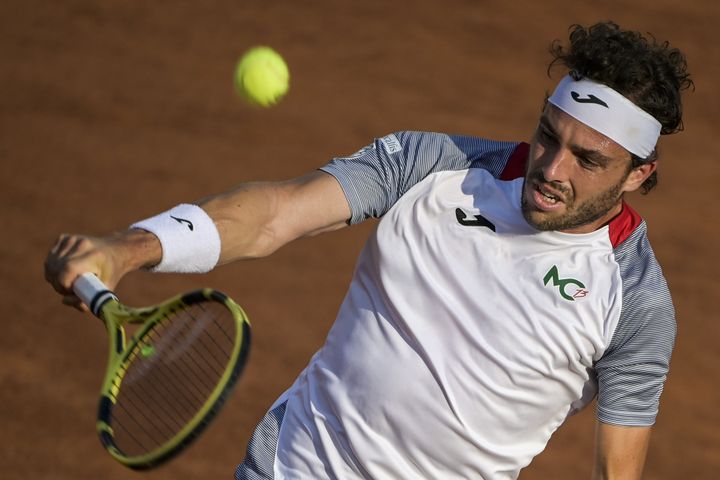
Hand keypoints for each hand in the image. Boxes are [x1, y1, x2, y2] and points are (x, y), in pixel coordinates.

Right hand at [44, 230, 160, 310]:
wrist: (117, 250)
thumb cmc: (111, 273)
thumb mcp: (105, 290)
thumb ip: (86, 302)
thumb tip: (64, 300)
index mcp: (93, 256)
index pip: (65, 273)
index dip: (64, 287)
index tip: (73, 291)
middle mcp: (81, 244)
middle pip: (55, 270)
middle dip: (58, 284)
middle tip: (72, 288)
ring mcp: (72, 239)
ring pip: (49, 264)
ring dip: (54, 276)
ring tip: (70, 279)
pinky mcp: (64, 238)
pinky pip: (50, 258)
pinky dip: (54, 267)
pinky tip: (67, 269)